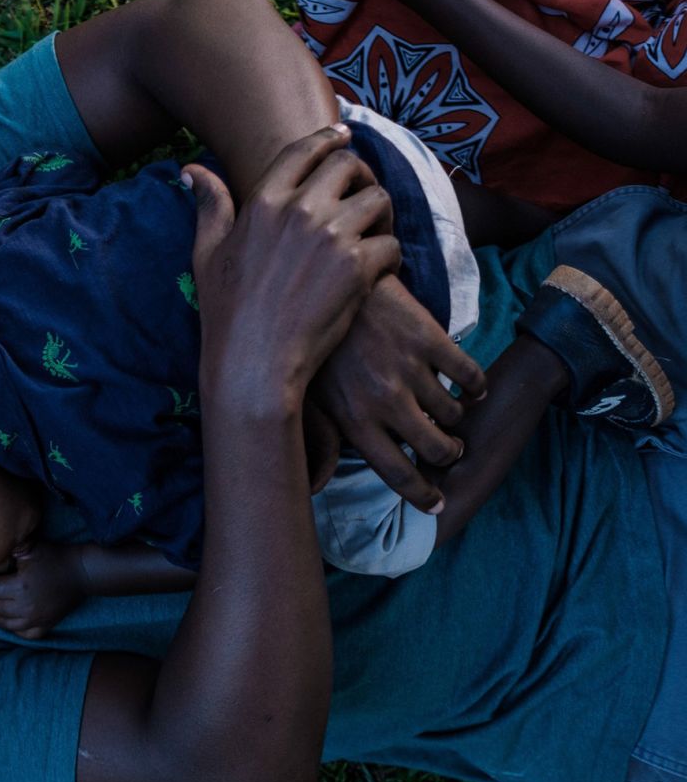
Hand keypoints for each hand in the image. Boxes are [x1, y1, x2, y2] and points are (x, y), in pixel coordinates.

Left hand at [0, 542, 87, 639]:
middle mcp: (26, 606)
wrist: (82, 572)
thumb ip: (9, 551)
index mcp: (20, 586)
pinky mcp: (46, 626)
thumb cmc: (54, 557)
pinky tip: (17, 617)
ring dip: (2, 613)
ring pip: (5, 624)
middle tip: (3, 587)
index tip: (1, 576)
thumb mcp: (30, 547)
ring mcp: (36, 619)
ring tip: (7, 601)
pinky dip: (17, 628)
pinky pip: (24, 635)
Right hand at [188, 125, 400, 407]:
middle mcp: (299, 210)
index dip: (328, 138)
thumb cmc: (225, 312)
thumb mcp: (207, 253)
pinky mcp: (358, 267)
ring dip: (382, 214)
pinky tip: (378, 271)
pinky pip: (392, 243)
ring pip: (379, 199)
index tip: (343, 136)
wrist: (253, 362)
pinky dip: (390, 255)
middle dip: (362, 175)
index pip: (303, 151)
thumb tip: (191, 169)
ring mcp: (331, 237)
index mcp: (262, 202)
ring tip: (375, 233)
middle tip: (363, 196)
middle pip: (349, 165)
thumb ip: (209, 206)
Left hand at [308, 276, 486, 512]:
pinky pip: (469, 375)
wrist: (322, 279)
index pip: (397, 474)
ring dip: (457, 417)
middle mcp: (385, 402)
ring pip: (454, 413)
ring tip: (453, 412)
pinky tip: (472, 386)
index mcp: (352, 421)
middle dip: (448, 453)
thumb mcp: (305, 395)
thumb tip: (315, 486)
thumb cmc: (311, 342)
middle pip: (435, 448)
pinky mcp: (429, 338)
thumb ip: (319, 441)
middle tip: (450, 448)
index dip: (422, 494)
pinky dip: (477, 385)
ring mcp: (409, 369)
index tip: (437, 502)